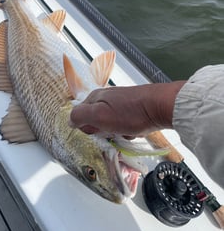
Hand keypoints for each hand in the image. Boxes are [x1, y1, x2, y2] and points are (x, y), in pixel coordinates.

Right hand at [69, 82, 184, 136]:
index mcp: (95, 98)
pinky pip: (123, 125)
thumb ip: (80, 116)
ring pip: (110, 125)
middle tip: (112, 131)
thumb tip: (69, 121)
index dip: (87, 128)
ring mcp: (119, 103)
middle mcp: (105, 98)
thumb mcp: (99, 115)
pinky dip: (127, 131)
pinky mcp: (132, 109)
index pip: (80, 116)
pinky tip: (134, 130)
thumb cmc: (130, 113)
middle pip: (95, 121)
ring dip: (116, 132)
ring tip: (126, 131)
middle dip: (103, 131)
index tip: (97, 131)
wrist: (160, 106)